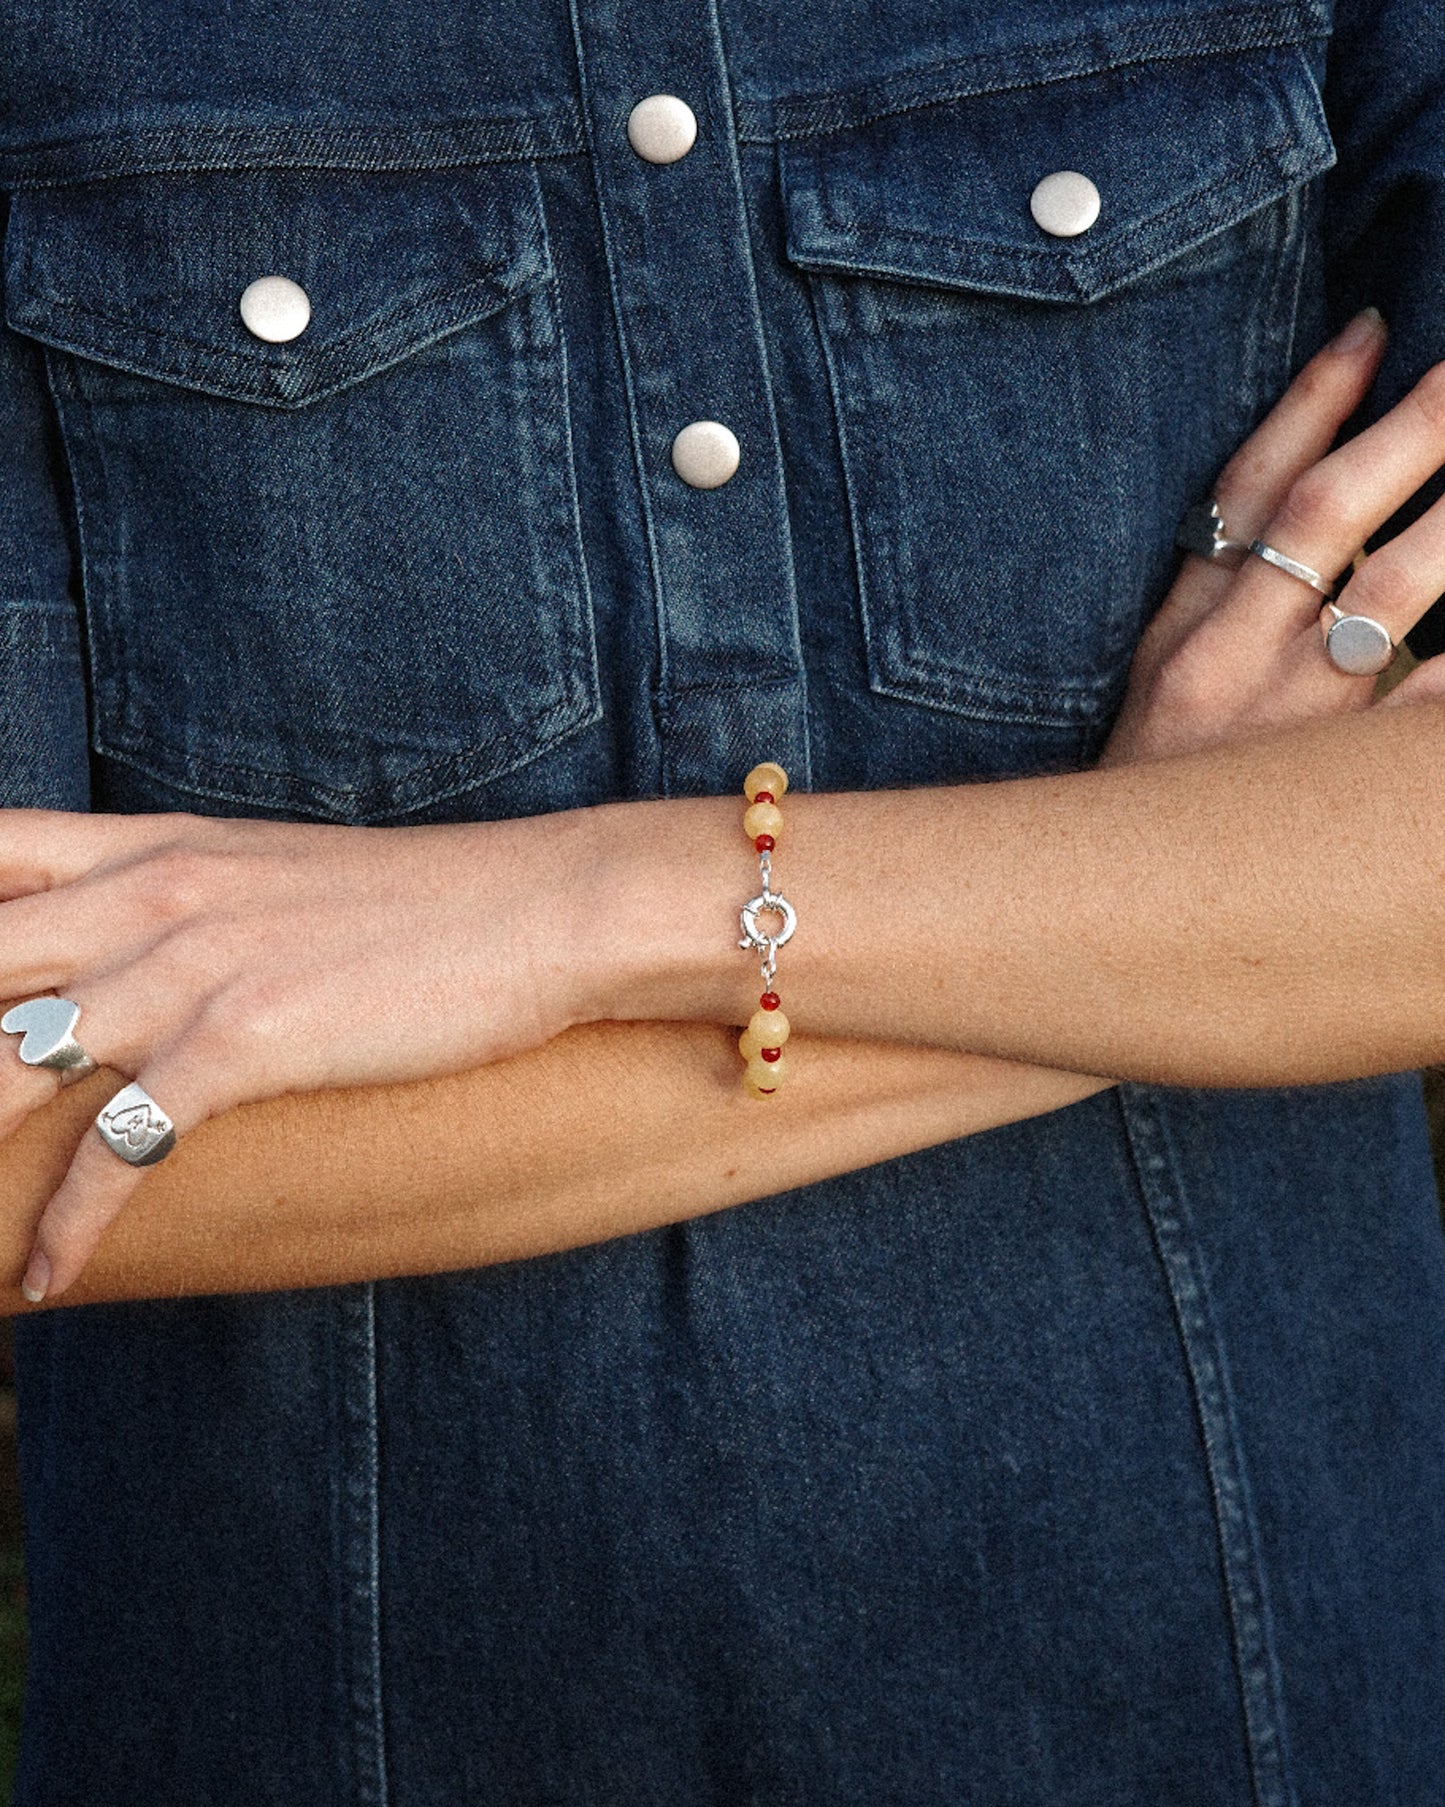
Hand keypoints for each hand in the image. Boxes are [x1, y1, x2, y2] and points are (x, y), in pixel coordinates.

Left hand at [0, 808, 595, 1300]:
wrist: (541, 910)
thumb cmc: (422, 903)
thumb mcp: (274, 875)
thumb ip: (183, 902)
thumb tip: (127, 964)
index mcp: (152, 849)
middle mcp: (152, 895)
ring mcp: (195, 964)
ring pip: (10, 1061)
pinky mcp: (249, 1037)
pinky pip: (121, 1144)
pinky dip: (71, 1223)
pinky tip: (51, 1275)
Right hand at [1101, 306, 1444, 767]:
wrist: (1129, 913)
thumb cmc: (1150, 787)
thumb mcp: (1158, 679)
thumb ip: (1213, 591)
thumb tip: (1284, 497)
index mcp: (1188, 627)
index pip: (1250, 489)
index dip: (1313, 403)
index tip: (1372, 331)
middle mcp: (1241, 657)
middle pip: (1334, 511)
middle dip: (1414, 425)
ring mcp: (1302, 718)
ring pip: (1400, 586)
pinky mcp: (1348, 773)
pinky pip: (1432, 700)